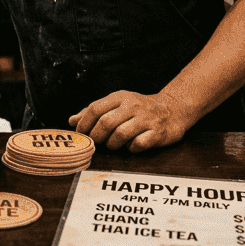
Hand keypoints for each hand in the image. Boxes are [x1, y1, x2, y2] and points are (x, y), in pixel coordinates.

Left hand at [68, 90, 192, 152]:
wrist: (172, 109)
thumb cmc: (138, 109)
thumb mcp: (116, 104)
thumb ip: (94, 112)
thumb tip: (72, 121)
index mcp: (120, 97)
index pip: (95, 109)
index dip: (84, 124)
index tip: (82, 134)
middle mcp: (132, 106)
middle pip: (106, 123)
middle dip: (97, 136)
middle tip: (96, 142)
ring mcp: (146, 119)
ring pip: (120, 134)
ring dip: (112, 144)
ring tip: (113, 145)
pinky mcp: (157, 132)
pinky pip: (138, 144)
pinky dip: (131, 148)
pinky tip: (131, 146)